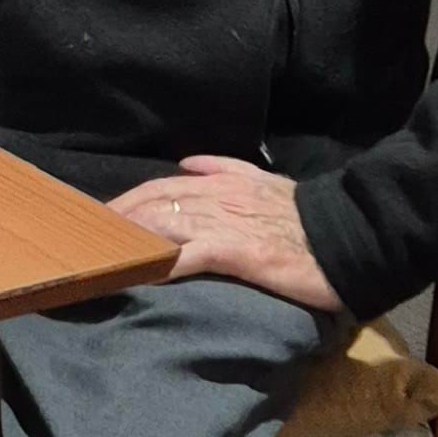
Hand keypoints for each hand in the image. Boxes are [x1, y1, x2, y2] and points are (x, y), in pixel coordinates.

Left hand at [108, 155, 341, 311]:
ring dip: (129, 240)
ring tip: (101, 255)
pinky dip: (162, 264)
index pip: (160, 187)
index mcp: (221, 181)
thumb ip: (224, 168)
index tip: (101, 216)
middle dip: (117, 220)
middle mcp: (216, 197)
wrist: (349, 233)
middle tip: (88, 239)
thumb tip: (186, 162)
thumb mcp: (263, 180)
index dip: (127, 201)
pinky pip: (190, 256)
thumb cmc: (306, 214)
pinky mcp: (238, 252)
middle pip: (152, 204)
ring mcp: (225, 223)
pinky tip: (141, 273)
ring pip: (164, 225)